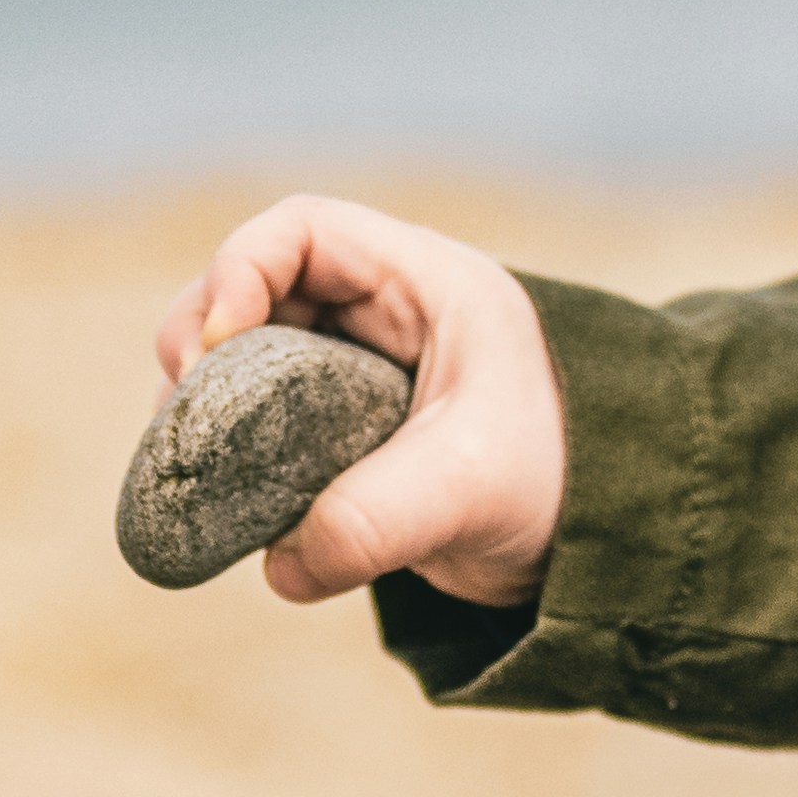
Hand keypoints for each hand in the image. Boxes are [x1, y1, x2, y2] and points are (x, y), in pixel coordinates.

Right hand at [159, 193, 567, 610]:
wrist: (615, 540)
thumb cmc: (569, 479)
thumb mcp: (473, 487)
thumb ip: (378, 518)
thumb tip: (281, 565)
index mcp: (426, 285)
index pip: (303, 231)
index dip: (240, 268)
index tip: (218, 345)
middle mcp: (384, 318)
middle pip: (254, 291)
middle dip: (204, 341)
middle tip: (183, 413)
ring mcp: (359, 379)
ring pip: (248, 361)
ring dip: (207, 403)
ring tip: (190, 459)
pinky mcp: (346, 443)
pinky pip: (263, 428)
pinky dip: (230, 454)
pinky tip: (220, 499)